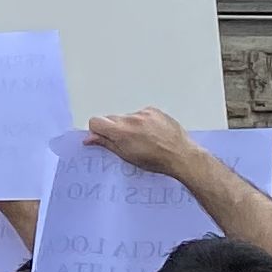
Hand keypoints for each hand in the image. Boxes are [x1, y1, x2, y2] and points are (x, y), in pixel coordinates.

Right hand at [85, 108, 200, 182]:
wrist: (182, 156)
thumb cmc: (157, 161)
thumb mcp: (127, 156)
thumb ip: (106, 144)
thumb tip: (90, 138)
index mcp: (121, 131)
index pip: (95, 121)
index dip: (97, 130)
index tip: (103, 137)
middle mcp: (131, 119)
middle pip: (111, 118)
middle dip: (114, 129)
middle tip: (126, 142)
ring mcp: (144, 113)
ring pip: (127, 117)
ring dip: (130, 125)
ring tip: (143, 139)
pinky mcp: (154, 110)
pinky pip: (141, 113)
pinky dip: (142, 121)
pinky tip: (151, 133)